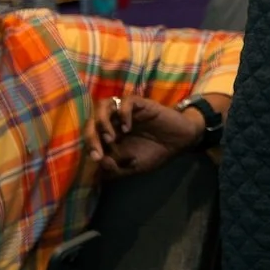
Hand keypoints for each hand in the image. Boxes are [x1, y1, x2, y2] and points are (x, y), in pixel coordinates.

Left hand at [86, 91, 202, 177]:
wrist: (180, 142)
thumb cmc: (156, 153)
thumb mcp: (133, 167)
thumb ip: (115, 169)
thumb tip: (101, 162)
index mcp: (110, 136)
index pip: (89, 135)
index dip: (89, 146)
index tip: (97, 159)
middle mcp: (115, 121)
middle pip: (92, 120)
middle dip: (91, 136)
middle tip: (100, 150)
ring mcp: (127, 112)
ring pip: (104, 105)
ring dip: (102, 121)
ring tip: (110, 137)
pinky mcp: (142, 105)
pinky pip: (126, 101)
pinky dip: (123, 113)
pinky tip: (128, 127)